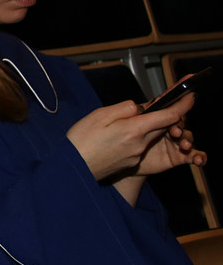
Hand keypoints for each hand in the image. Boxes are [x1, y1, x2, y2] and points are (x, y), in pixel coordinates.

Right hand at [67, 96, 198, 182]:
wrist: (73, 169)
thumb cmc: (81, 140)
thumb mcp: (99, 116)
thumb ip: (122, 109)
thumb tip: (138, 107)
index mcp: (134, 129)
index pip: (168, 116)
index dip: (182, 105)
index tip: (191, 95)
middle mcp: (140, 144)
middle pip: (161, 125)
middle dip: (165, 114)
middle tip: (159, 103)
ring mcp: (136, 155)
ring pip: (149, 135)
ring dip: (146, 126)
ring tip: (124, 122)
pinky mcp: (131, 162)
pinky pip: (139, 145)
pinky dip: (135, 137)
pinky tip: (117, 137)